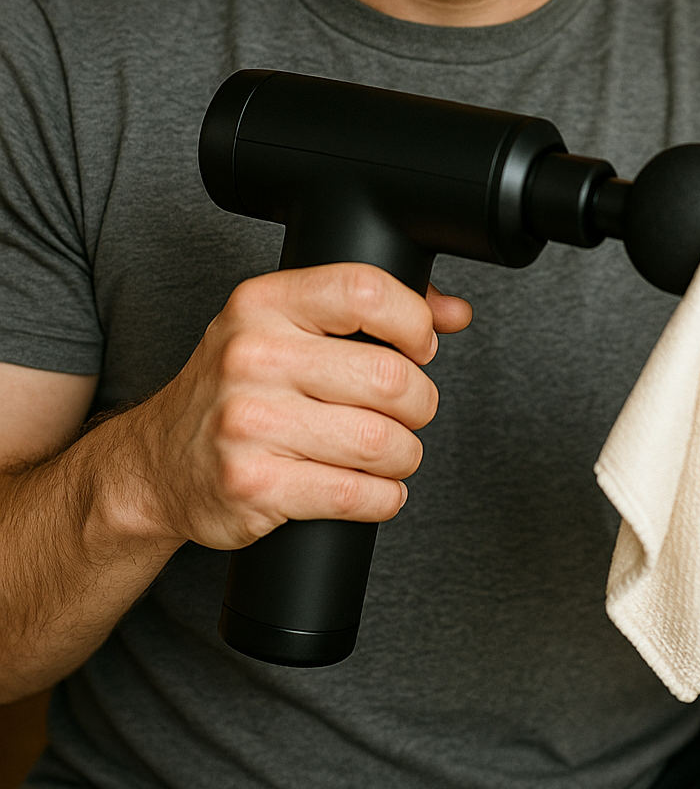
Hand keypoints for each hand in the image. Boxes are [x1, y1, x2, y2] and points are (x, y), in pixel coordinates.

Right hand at [125, 266, 471, 549]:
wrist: (158, 464)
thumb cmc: (238, 388)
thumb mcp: (285, 328)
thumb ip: (369, 309)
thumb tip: (453, 312)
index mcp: (264, 304)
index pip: (365, 290)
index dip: (413, 323)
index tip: (419, 346)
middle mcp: (251, 356)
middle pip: (389, 378)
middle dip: (419, 403)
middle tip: (408, 412)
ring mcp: (247, 423)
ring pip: (381, 442)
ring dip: (404, 455)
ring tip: (391, 453)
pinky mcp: (253, 485)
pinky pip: (356, 494)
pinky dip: (384, 497)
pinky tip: (374, 489)